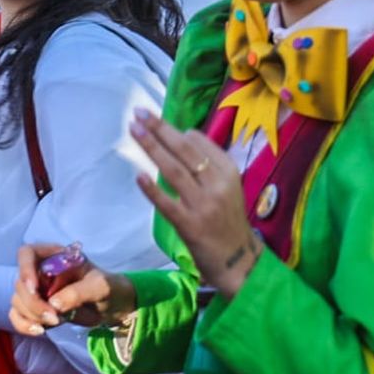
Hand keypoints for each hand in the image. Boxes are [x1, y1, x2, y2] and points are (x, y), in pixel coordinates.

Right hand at [9, 243, 136, 335]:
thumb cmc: (107, 287)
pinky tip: (40, 331)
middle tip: (54, 317)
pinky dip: (25, 325)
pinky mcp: (36, 310)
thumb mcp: (99, 286)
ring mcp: (37, 291)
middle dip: (34, 303)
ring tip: (56, 322)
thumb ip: (78, 292)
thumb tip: (53, 305)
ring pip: (18, 302)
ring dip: (32, 315)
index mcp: (53, 256)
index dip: (25, 269)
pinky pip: (18, 316)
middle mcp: (40, 271)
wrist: (112, 306)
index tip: (34, 288)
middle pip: (20, 284)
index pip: (27, 254)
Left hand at [129, 108, 262, 296]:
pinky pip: (167, 204)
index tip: (157, 121)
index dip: (177, 131)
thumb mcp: (229, 187)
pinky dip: (152, 190)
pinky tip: (138, 176)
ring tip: (134, 130)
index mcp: (229, 172)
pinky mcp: (189, 225)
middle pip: (184, 151)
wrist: (238, 261)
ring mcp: (203, 205)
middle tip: (139, 112)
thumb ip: (210, 164)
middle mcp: (217, 185)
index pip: (200, 144)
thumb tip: (185, 135)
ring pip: (173, 171)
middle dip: (160, 129)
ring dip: (152, 148)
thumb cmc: (229, 221)